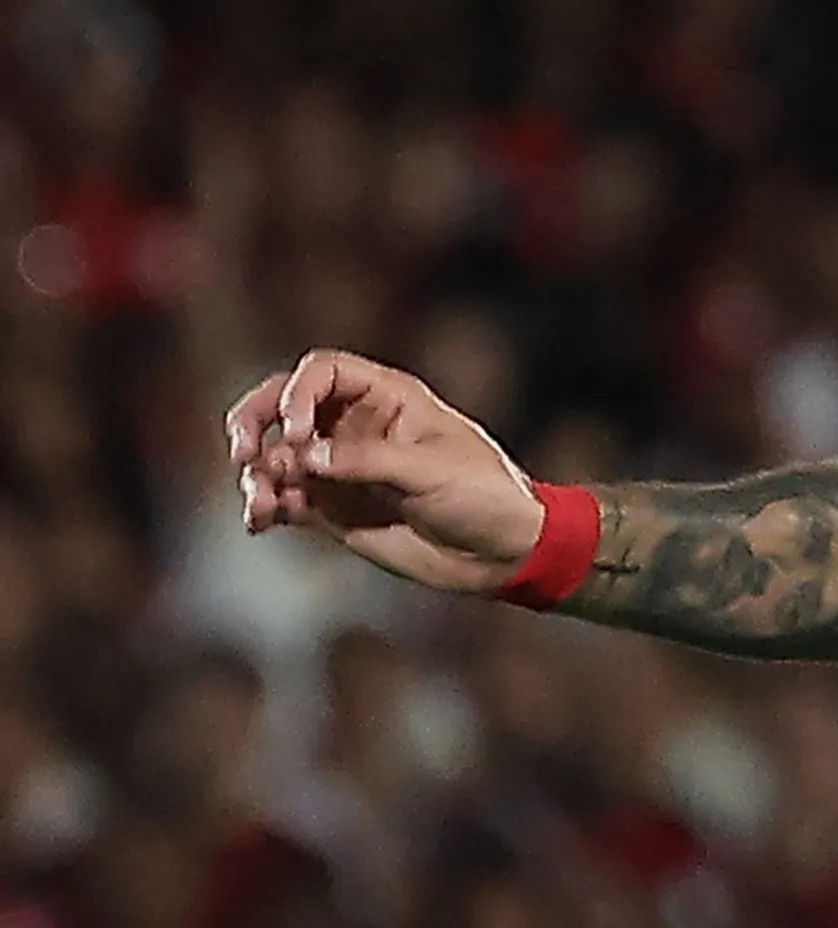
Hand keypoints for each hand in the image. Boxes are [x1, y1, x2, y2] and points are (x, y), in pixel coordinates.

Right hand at [224, 349, 551, 593]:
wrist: (505, 555)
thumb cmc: (486, 497)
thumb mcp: (432, 472)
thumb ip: (366, 461)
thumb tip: (303, 457)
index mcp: (387, 399)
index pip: (322, 372)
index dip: (298, 394)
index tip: (298, 433)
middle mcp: (355, 425)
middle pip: (282, 405)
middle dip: (253, 421)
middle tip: (242, 452)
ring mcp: (340, 467)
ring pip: (276, 456)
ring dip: (257, 473)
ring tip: (262, 503)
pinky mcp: (333, 508)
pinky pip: (284, 499)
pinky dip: (265, 507)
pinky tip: (259, 522)